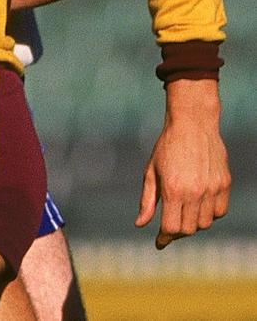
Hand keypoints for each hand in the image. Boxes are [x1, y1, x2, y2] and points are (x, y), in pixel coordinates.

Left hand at [135, 79, 230, 248]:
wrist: (192, 123)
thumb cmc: (167, 146)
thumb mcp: (151, 171)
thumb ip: (147, 200)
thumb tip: (140, 224)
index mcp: (173, 189)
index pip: (171, 228)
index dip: (164, 238)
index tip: (159, 242)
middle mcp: (194, 192)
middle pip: (189, 229)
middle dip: (178, 231)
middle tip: (170, 225)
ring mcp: (212, 188)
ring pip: (205, 223)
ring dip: (194, 223)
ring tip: (184, 211)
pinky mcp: (224, 184)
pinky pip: (220, 211)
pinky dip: (210, 214)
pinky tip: (200, 204)